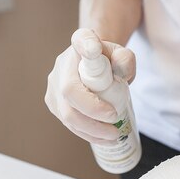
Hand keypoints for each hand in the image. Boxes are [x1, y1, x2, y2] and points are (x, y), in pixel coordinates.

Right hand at [45, 28, 135, 143]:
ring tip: (113, 136)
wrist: (94, 69)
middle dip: (92, 113)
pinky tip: (103, 138)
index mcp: (80, 45)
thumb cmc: (109, 62)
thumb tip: (121, 67)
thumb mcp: (122, 56)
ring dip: (91, 130)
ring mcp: (53, 86)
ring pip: (67, 114)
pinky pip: (68, 123)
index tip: (95, 49)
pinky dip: (87, 133)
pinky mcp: (54, 104)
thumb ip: (125, 59)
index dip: (86, 45)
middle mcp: (61, 65)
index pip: (81, 40)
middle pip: (69, 92)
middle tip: (114, 122)